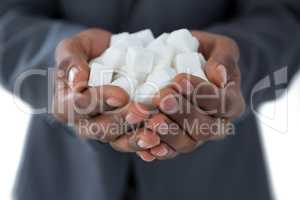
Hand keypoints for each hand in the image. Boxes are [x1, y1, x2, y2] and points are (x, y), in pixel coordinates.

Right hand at [53, 29, 159, 156]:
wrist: (108, 58)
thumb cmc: (87, 52)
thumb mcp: (73, 47)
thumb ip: (69, 60)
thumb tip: (76, 81)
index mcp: (65, 103)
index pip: (77, 106)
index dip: (99, 101)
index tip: (121, 95)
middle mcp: (83, 122)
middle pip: (99, 128)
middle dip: (123, 120)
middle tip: (144, 111)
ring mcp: (103, 129)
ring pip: (117, 140)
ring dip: (136, 138)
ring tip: (154, 134)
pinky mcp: (121, 133)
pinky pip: (131, 143)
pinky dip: (144, 144)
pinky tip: (158, 142)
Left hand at [137, 31, 244, 159]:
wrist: (188, 64)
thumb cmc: (206, 55)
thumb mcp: (220, 47)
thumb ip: (224, 58)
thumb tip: (220, 76)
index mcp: (231, 102)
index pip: (223, 104)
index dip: (203, 94)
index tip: (180, 79)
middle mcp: (216, 124)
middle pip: (204, 128)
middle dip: (182, 113)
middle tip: (162, 98)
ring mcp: (196, 135)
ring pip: (186, 142)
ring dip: (168, 132)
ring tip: (151, 120)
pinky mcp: (177, 141)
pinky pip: (170, 151)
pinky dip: (157, 150)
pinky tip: (145, 147)